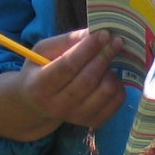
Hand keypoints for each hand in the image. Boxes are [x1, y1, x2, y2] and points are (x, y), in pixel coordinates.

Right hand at [0, 28, 126, 141]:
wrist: (37, 105)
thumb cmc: (40, 71)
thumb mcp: (43, 51)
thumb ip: (66, 40)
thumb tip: (92, 33)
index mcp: (38, 86)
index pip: (68, 66)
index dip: (88, 48)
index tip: (104, 34)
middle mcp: (56, 106)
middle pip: (89, 79)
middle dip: (105, 55)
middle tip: (116, 40)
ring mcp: (76, 117)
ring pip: (106, 90)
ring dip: (110, 71)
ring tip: (105, 61)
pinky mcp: (93, 121)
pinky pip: (117, 100)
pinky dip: (118, 84)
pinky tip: (107, 76)